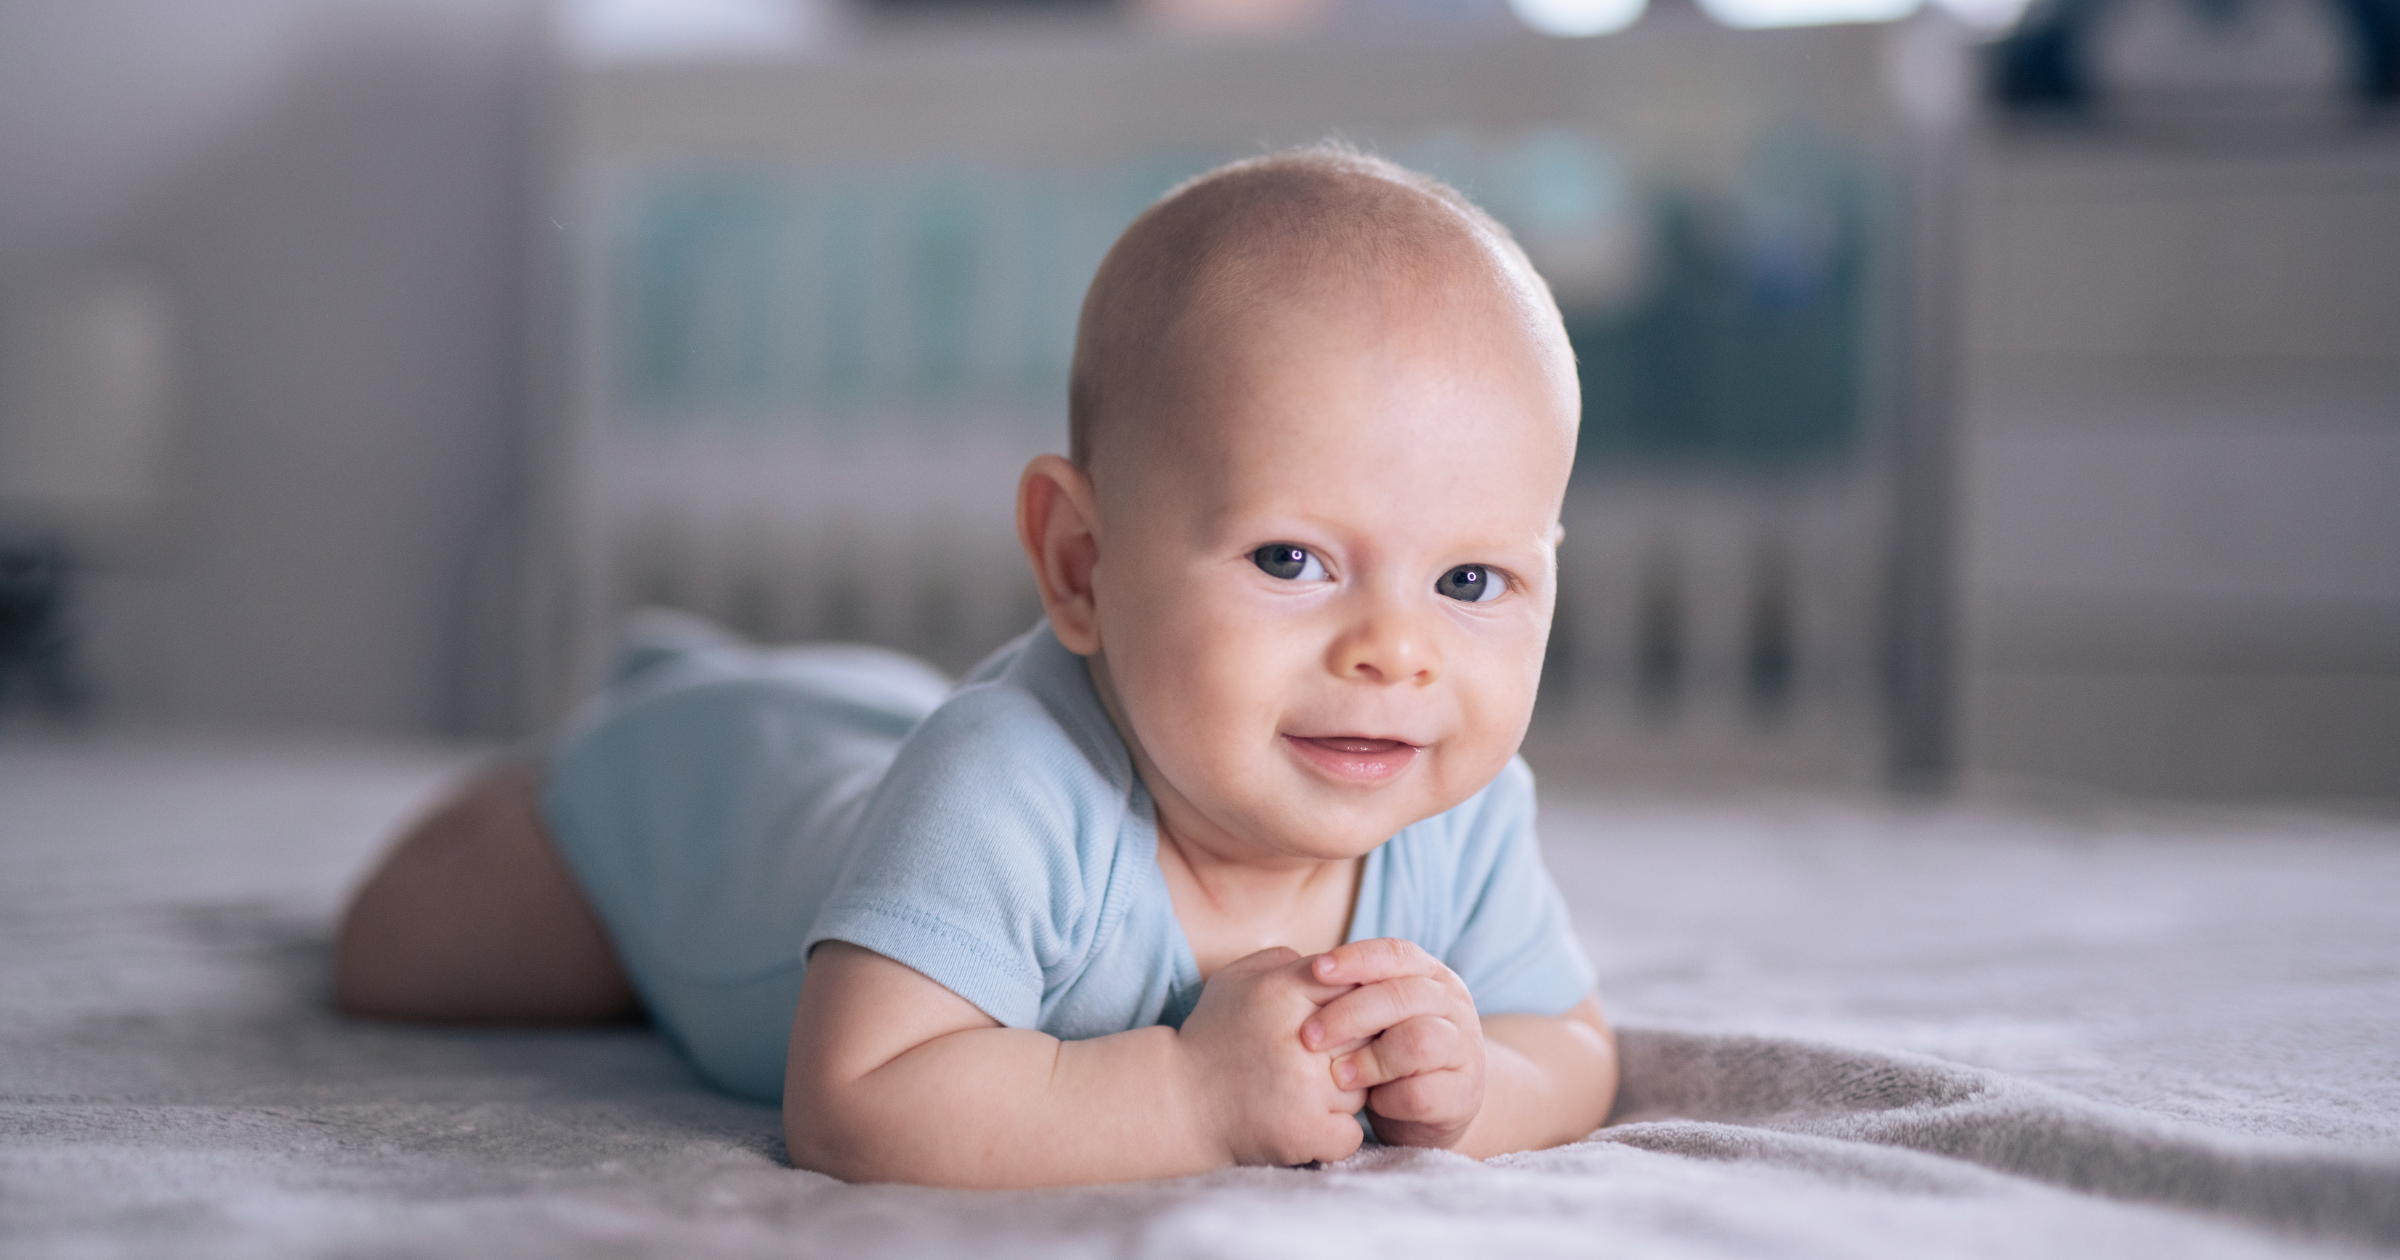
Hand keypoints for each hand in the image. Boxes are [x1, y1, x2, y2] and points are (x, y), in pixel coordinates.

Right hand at [1177, 946, 1367, 1166]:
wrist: (1177, 1101)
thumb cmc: (1211, 1038)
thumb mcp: (1234, 980)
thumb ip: (1283, 961)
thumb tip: (1334, 966)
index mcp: (1285, 991)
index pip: (1356, 987)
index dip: (1348, 1011)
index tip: (1330, 1029)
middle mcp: (1301, 1036)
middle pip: (1368, 1037)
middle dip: (1350, 1052)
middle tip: (1314, 1064)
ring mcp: (1308, 1087)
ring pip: (1364, 1086)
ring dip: (1341, 1095)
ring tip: (1299, 1095)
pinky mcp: (1308, 1131)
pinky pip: (1352, 1133)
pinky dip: (1334, 1134)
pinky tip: (1304, 1125)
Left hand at [1300, 938, 1483, 1148]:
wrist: (1435, 1107)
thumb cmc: (1390, 1051)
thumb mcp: (1374, 1016)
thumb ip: (1351, 993)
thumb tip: (1293, 970)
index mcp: (1430, 976)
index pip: (1395, 954)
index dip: (1356, 959)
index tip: (1316, 970)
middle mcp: (1452, 1005)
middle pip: (1403, 996)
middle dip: (1350, 1014)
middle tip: (1308, 1037)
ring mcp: (1463, 1049)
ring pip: (1419, 1041)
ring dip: (1370, 1059)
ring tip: (1337, 1076)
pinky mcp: (1464, 1094)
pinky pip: (1423, 1093)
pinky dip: (1389, 1098)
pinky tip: (1370, 1104)